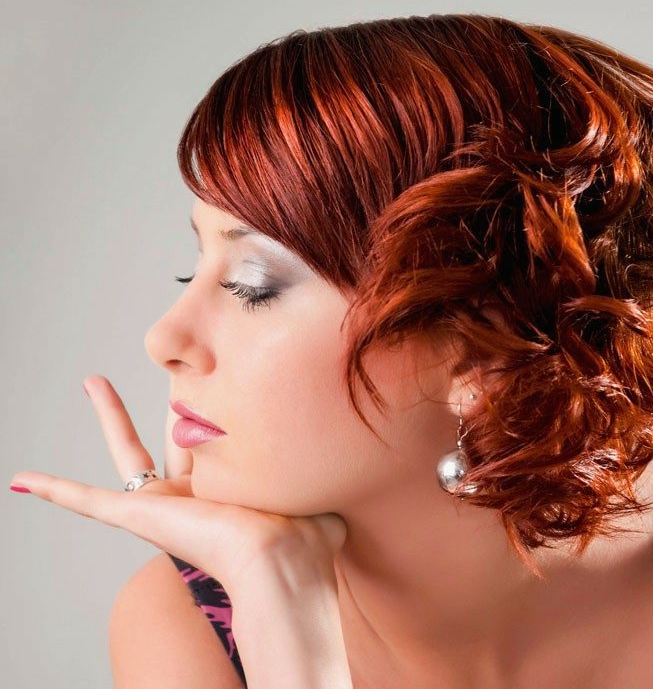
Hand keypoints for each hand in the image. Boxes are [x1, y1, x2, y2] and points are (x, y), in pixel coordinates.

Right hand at [8, 374, 347, 593]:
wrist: (279, 557)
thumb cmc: (303, 533)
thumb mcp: (311, 486)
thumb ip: (319, 467)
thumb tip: (340, 452)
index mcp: (230, 487)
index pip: (215, 442)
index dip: (216, 413)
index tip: (220, 383)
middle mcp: (193, 492)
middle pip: (164, 438)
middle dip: (162, 404)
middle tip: (156, 376)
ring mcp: (162, 503)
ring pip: (124, 450)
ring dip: (107, 416)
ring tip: (91, 381)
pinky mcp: (137, 514)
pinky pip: (86, 501)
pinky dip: (53, 491)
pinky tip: (24, 480)